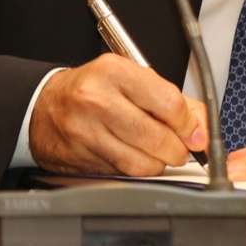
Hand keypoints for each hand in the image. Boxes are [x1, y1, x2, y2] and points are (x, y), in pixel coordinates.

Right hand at [28, 55, 206, 176]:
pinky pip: (123, 173)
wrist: (43, 107)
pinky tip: (133, 156)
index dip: (188, 124)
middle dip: (178, 150)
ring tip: (156, 152)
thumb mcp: (130, 78)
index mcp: (114, 72)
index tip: (194, 132)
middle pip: (158, 138)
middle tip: (179, 148)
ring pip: (142, 163)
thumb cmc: (91, 89)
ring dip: (158, 164)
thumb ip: (172, 100)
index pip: (169, 104)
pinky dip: (136, 170)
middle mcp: (97, 100)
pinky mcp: (81, 158)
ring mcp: (86, 131)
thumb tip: (202, 127)